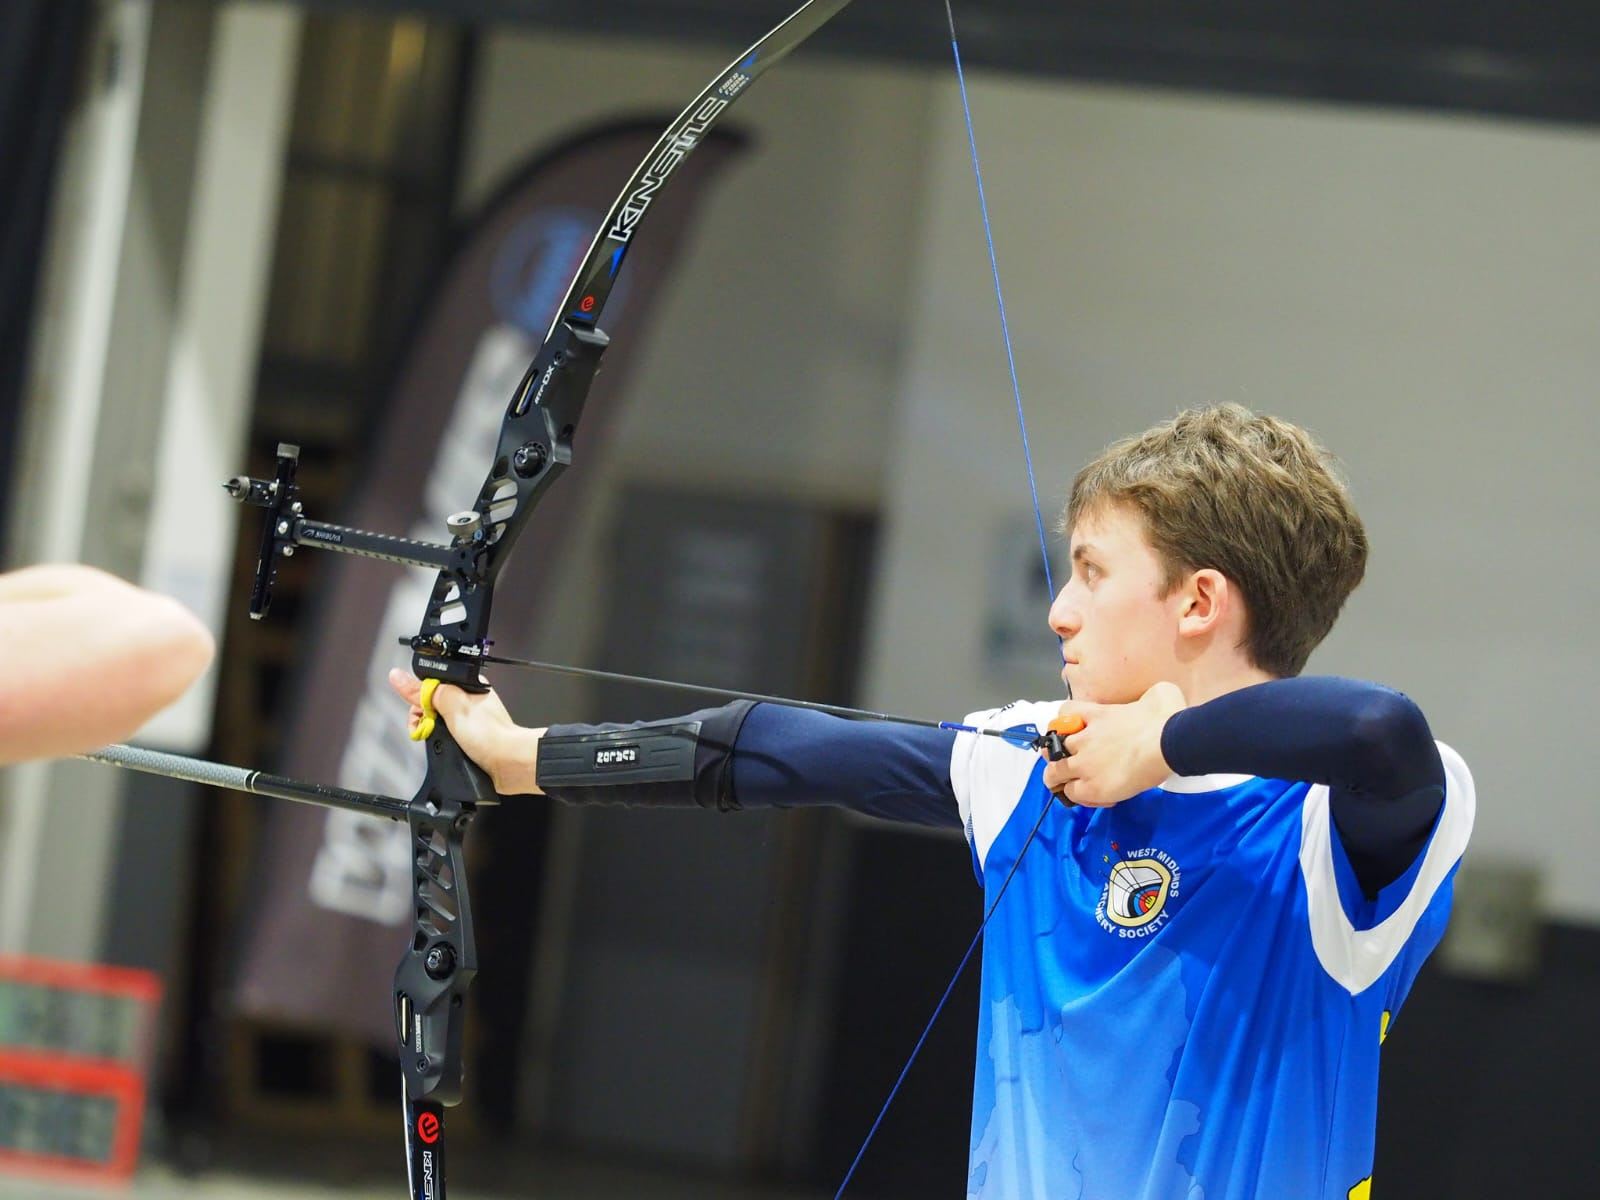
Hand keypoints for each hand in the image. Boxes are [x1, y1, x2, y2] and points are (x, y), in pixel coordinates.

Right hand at [386, 669, 542, 794]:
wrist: (509, 763)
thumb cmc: (491, 734)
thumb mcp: (452, 706)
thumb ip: (424, 692)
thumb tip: (399, 677)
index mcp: (466, 685)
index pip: (429, 685)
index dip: (418, 699)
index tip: (418, 712)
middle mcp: (466, 701)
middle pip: (430, 704)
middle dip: (423, 719)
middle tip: (427, 729)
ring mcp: (467, 721)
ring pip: (436, 722)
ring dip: (431, 733)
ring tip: (438, 740)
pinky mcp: (467, 738)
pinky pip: (445, 737)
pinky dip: (441, 743)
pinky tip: (446, 748)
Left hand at [1040, 681, 1186, 805]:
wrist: (1170, 742)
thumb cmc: (1166, 717)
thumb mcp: (1158, 694)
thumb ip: (1149, 696)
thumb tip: (1158, 696)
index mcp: (1097, 714)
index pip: (1065, 712)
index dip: (1065, 722)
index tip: (1072, 731)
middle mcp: (1084, 738)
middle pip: (1053, 747)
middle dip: (1057, 755)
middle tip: (1067, 763)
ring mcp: (1085, 763)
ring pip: (1055, 773)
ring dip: (1059, 779)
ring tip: (1068, 785)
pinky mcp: (1093, 786)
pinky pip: (1073, 793)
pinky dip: (1079, 796)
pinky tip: (1094, 797)